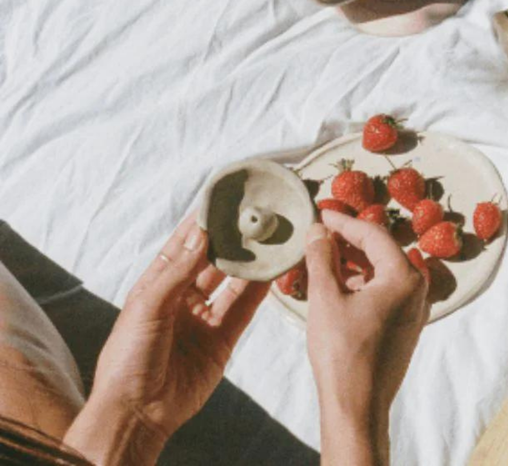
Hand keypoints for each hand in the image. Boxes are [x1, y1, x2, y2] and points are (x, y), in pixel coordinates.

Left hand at [79, 214, 269, 445]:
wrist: (137, 414)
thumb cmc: (128, 358)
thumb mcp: (148, 306)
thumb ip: (179, 270)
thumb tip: (202, 233)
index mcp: (158, 285)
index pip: (184, 244)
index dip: (203, 222)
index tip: (224, 199)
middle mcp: (183, 297)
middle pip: (212, 260)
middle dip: (232, 238)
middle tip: (255, 215)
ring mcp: (204, 317)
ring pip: (232, 281)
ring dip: (250, 261)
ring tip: (270, 237)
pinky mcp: (222, 338)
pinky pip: (244, 307)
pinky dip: (260, 289)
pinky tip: (273, 269)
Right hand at [306, 211, 428, 465]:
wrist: (357, 407)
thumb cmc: (343, 353)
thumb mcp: (326, 297)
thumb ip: (322, 257)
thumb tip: (318, 231)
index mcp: (405, 276)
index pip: (373, 234)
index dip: (344, 221)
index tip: (322, 213)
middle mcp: (417, 289)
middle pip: (380, 250)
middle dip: (349, 240)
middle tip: (320, 230)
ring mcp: (413, 309)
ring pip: (381, 271)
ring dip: (354, 261)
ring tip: (323, 254)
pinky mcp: (404, 326)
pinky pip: (383, 291)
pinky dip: (361, 282)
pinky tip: (336, 282)